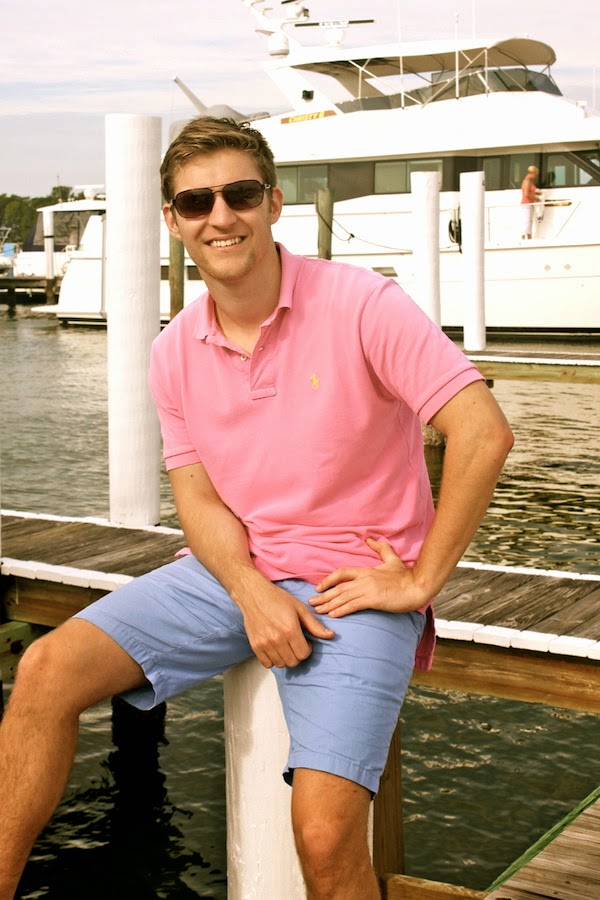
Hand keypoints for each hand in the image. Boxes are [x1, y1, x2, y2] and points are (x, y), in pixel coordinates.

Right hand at [241, 584, 334, 668]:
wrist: (254, 595)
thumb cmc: (278, 599)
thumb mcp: (300, 609)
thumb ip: (315, 625)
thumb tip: (331, 635)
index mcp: (290, 629)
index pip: (304, 654)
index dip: (307, 649)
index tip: (305, 641)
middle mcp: (277, 639)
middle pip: (293, 662)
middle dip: (298, 654)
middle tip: (295, 643)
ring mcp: (264, 644)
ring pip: (281, 664)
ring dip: (286, 658)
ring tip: (285, 645)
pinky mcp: (255, 646)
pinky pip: (267, 664)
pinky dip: (273, 660)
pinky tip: (275, 649)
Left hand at [309, 538, 427, 617]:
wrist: (417, 585)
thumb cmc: (405, 575)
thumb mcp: (392, 559)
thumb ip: (380, 548)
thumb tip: (369, 539)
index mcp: (366, 571)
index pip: (341, 573)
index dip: (328, 580)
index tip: (319, 587)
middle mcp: (364, 579)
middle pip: (338, 587)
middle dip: (323, 596)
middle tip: (311, 603)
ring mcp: (368, 589)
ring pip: (343, 597)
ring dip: (328, 605)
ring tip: (317, 611)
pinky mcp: (374, 599)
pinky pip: (353, 605)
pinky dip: (341, 610)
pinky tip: (333, 615)